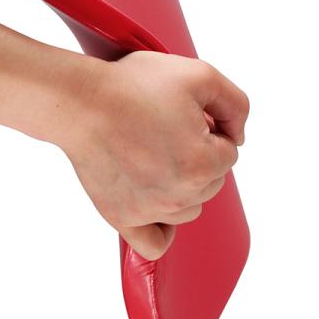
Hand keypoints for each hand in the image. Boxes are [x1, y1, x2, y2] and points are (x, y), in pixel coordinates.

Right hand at [60, 51, 249, 260]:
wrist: (80, 101)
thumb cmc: (132, 86)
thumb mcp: (200, 75)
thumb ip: (236, 105)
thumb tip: (237, 136)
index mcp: (204, 163)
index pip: (228, 152)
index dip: (208, 128)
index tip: (180, 115)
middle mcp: (180, 195)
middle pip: (211, 182)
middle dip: (197, 155)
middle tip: (164, 130)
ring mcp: (150, 211)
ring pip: (189, 209)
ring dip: (182, 186)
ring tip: (153, 156)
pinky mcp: (123, 218)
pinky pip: (154, 244)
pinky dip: (161, 229)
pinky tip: (157, 206)